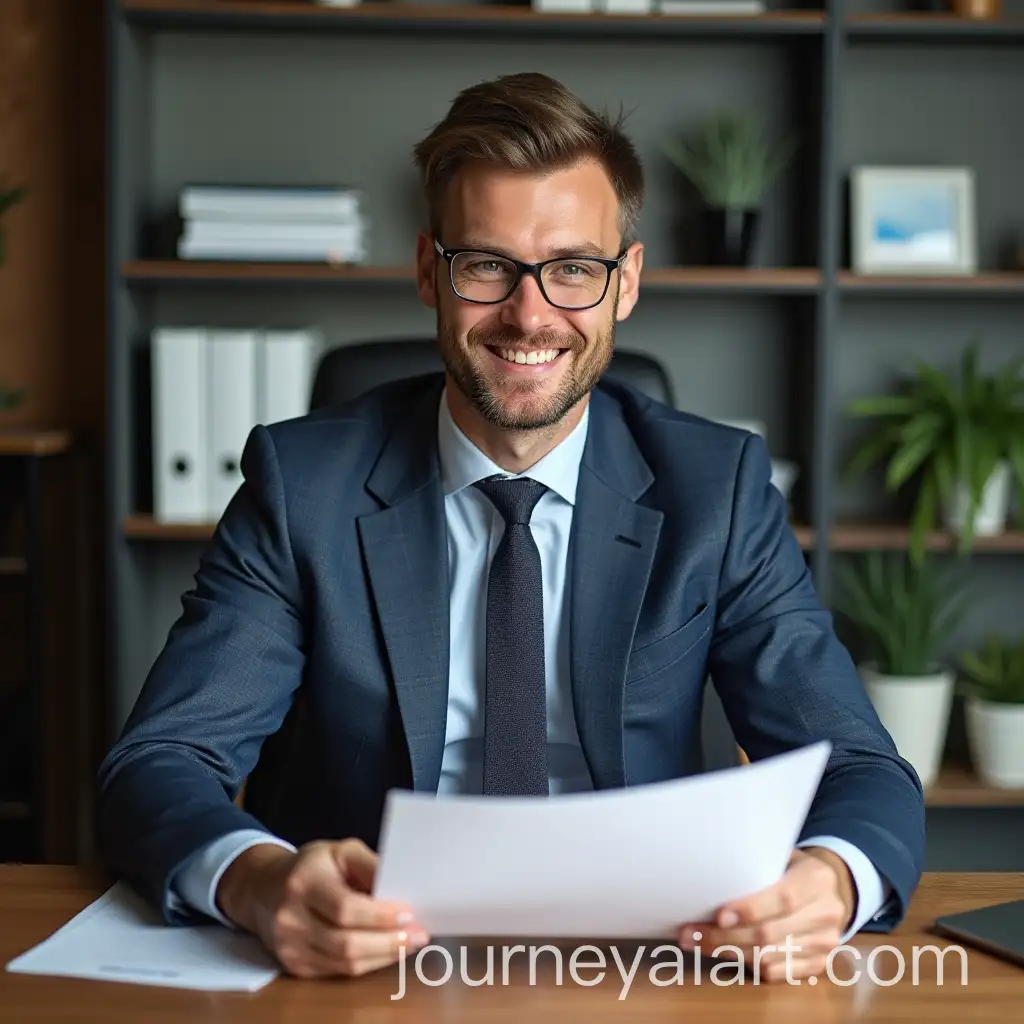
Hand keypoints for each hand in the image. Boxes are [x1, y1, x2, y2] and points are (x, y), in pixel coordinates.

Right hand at [215, 838, 429, 977]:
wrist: (265, 888)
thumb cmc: (314, 866)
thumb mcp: (341, 850)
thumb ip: (370, 866)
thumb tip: (402, 887)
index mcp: (304, 882)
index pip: (345, 908)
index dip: (380, 916)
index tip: (410, 914)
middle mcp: (291, 917)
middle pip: (346, 942)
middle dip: (389, 941)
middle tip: (419, 935)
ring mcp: (290, 946)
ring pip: (344, 963)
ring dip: (384, 956)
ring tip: (410, 944)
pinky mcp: (294, 966)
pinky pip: (338, 972)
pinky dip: (368, 964)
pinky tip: (386, 952)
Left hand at [677, 847, 854, 982]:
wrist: (832, 891)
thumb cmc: (794, 868)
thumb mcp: (782, 855)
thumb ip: (756, 864)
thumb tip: (709, 872)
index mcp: (816, 879)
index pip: (784, 898)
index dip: (750, 909)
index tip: (718, 916)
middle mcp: (826, 913)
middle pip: (770, 933)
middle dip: (724, 937)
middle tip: (689, 934)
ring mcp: (825, 943)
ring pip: (769, 957)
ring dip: (728, 953)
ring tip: (696, 943)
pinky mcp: (819, 964)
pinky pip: (776, 973)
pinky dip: (746, 965)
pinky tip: (724, 954)